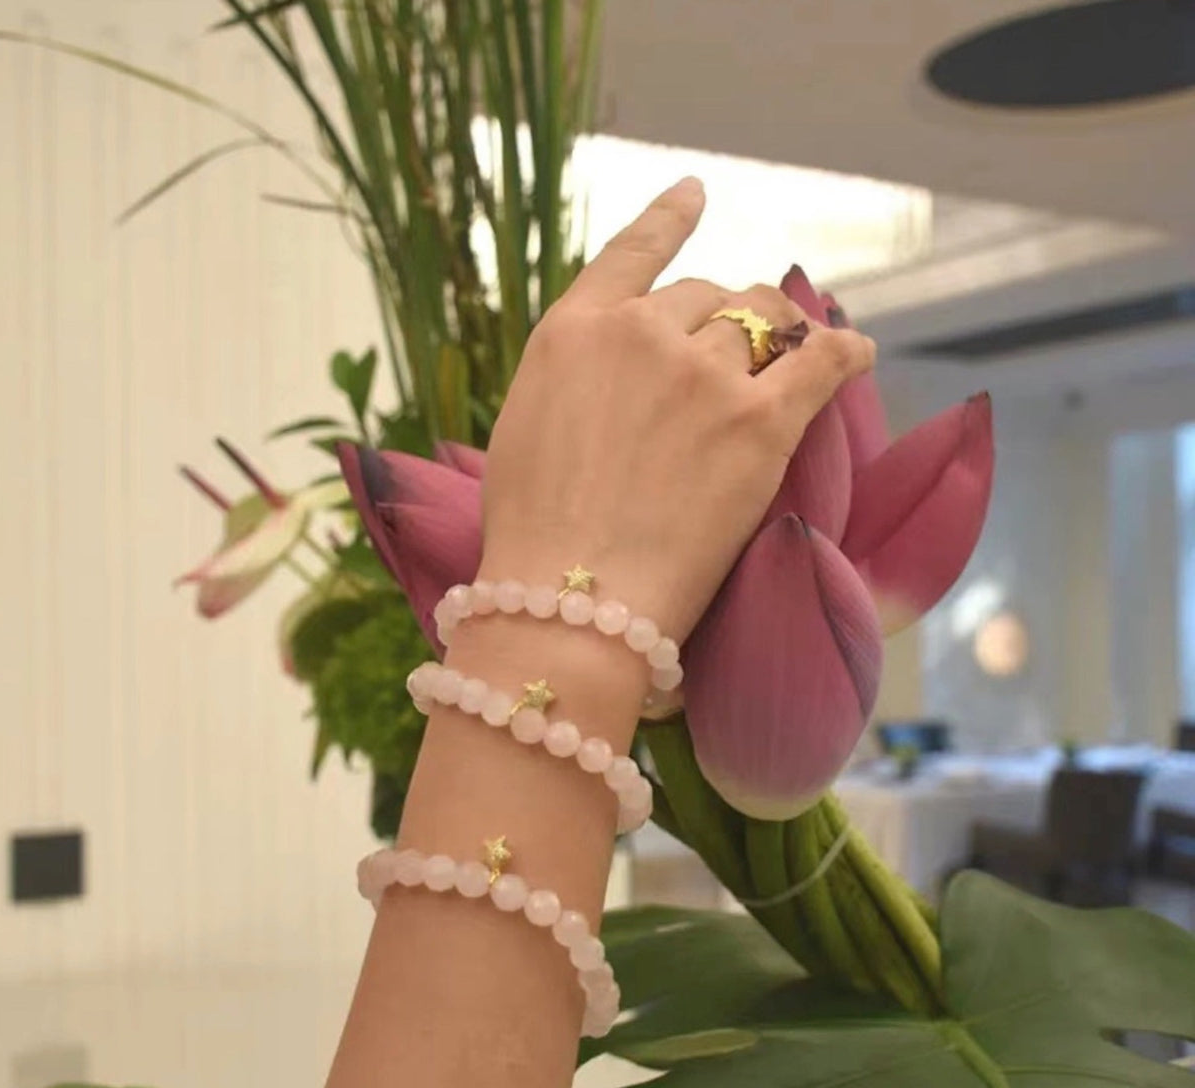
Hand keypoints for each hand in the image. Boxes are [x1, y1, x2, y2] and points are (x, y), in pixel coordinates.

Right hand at [479, 176, 875, 642]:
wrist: (568, 601)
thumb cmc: (530, 536)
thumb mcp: (524, 431)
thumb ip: (573, 383)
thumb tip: (606, 384)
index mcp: (573, 331)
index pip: (632, 254)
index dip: (669, 219)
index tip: (696, 192)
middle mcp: (639, 334)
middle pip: (707, 295)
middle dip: (727, 317)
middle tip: (743, 350)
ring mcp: (702, 374)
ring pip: (763, 324)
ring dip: (780, 335)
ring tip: (797, 351)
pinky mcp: (759, 422)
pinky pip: (821, 362)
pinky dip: (844, 352)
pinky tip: (857, 353)